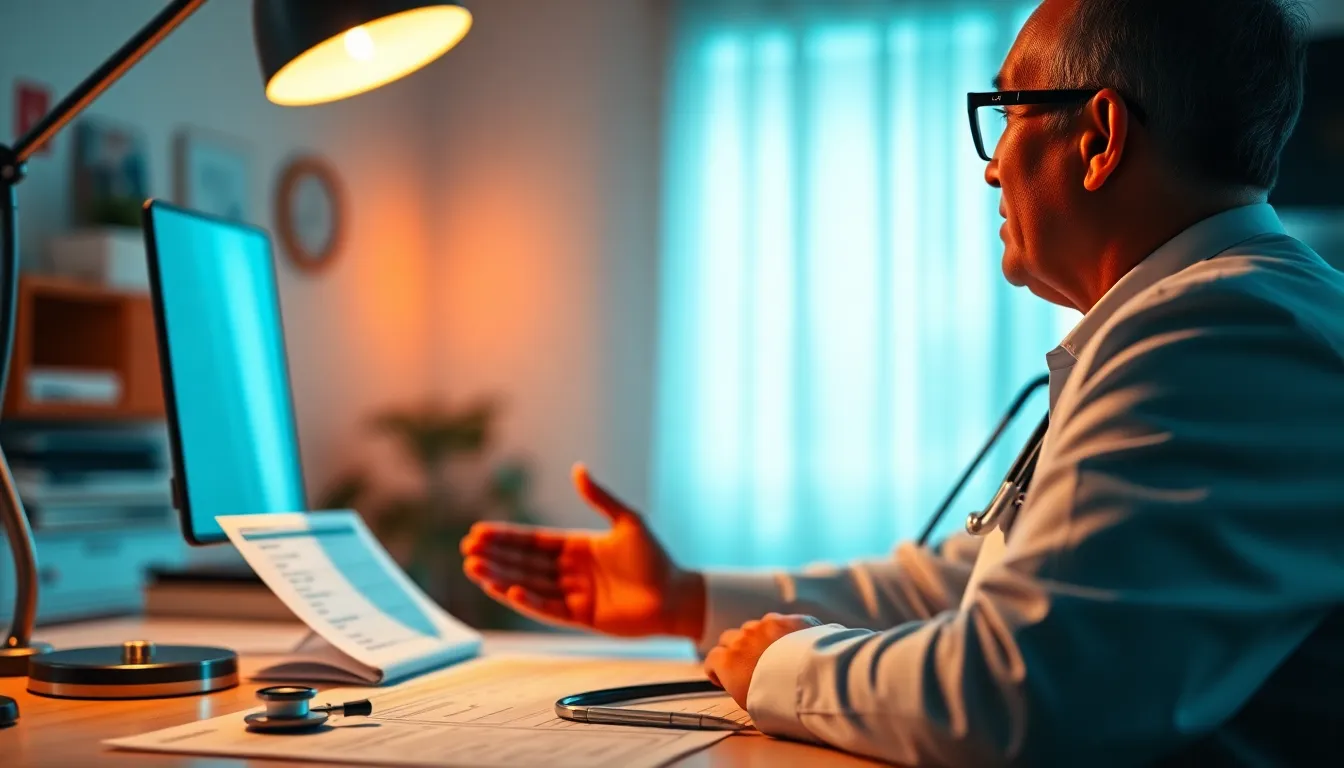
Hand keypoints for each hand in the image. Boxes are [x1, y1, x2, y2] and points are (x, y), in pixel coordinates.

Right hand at [460, 463, 705, 638]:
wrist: (677, 595)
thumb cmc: (656, 558)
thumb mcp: (628, 521)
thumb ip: (599, 498)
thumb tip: (577, 469)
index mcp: (577, 547)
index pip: (533, 541)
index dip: (506, 537)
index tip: (479, 531)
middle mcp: (571, 571)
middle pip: (525, 563)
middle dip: (496, 557)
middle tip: (467, 551)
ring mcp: (574, 594)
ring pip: (530, 585)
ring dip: (502, 578)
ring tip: (475, 570)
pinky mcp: (581, 616)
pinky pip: (549, 609)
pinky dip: (528, 601)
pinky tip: (509, 590)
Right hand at [704, 614, 821, 708]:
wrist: (810, 681)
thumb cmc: (780, 700)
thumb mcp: (750, 706)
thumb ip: (737, 687)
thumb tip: (740, 685)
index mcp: (728, 662)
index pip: (712, 659)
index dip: (717, 669)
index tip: (724, 676)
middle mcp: (742, 639)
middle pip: (730, 639)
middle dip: (736, 650)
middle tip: (748, 664)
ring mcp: (764, 626)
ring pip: (753, 628)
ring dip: (758, 638)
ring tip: (773, 654)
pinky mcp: (786, 620)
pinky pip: (777, 622)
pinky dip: (780, 631)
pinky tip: (791, 644)